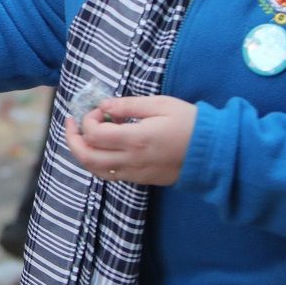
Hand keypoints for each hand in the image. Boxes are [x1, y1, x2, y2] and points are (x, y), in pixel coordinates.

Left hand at [64, 94, 195, 186]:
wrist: (213, 152)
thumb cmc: (190, 123)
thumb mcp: (161, 105)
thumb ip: (128, 105)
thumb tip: (104, 105)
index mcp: (135, 139)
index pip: (94, 134)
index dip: (88, 119)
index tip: (99, 109)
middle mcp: (130, 160)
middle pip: (87, 157)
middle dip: (73, 139)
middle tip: (72, 123)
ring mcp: (135, 173)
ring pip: (95, 170)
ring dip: (83, 153)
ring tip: (82, 136)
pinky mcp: (141, 179)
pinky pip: (110, 174)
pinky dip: (98, 161)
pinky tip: (104, 147)